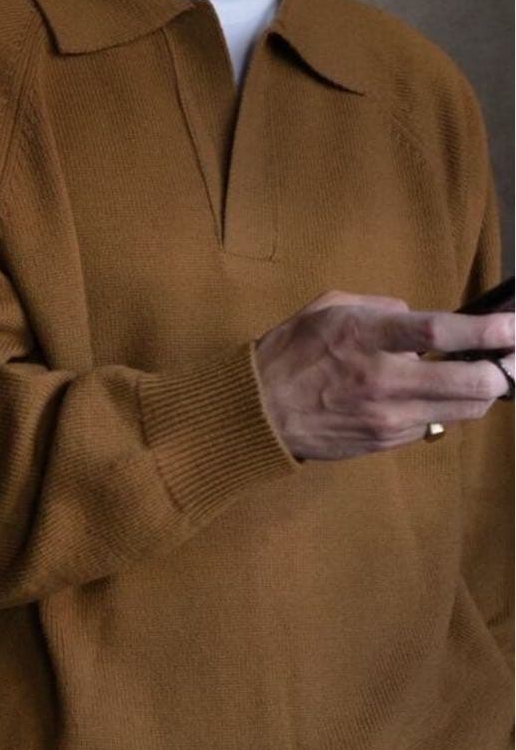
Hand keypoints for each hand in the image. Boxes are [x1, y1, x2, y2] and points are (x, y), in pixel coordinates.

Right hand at [253, 290, 515, 461]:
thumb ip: (380, 307)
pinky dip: (442, 409)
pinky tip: (433, 395)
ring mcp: (386, 418)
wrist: (259, 413)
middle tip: (512, 358)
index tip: (513, 327)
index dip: (484, 332)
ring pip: (461, 411)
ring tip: (486, 375)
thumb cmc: (290, 351)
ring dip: (481, 393)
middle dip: (501, 372)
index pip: (436, 334)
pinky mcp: (386, 442)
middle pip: (467, 384)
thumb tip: (417, 317)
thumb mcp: (329, 307)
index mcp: (364, 337)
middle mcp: (382, 381)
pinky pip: (432, 424)